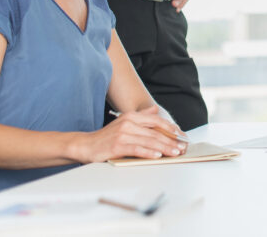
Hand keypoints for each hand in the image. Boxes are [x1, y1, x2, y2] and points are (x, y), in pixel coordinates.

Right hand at [72, 106, 186, 162]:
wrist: (85, 145)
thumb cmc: (106, 136)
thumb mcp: (124, 122)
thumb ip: (141, 117)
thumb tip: (155, 109)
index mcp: (132, 116)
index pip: (156, 121)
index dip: (171, 128)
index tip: (181, 136)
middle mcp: (128, 122)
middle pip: (155, 132)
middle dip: (171, 141)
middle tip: (182, 148)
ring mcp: (123, 133)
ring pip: (149, 141)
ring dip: (164, 148)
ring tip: (174, 153)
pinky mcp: (117, 145)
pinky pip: (137, 149)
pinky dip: (149, 153)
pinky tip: (157, 156)